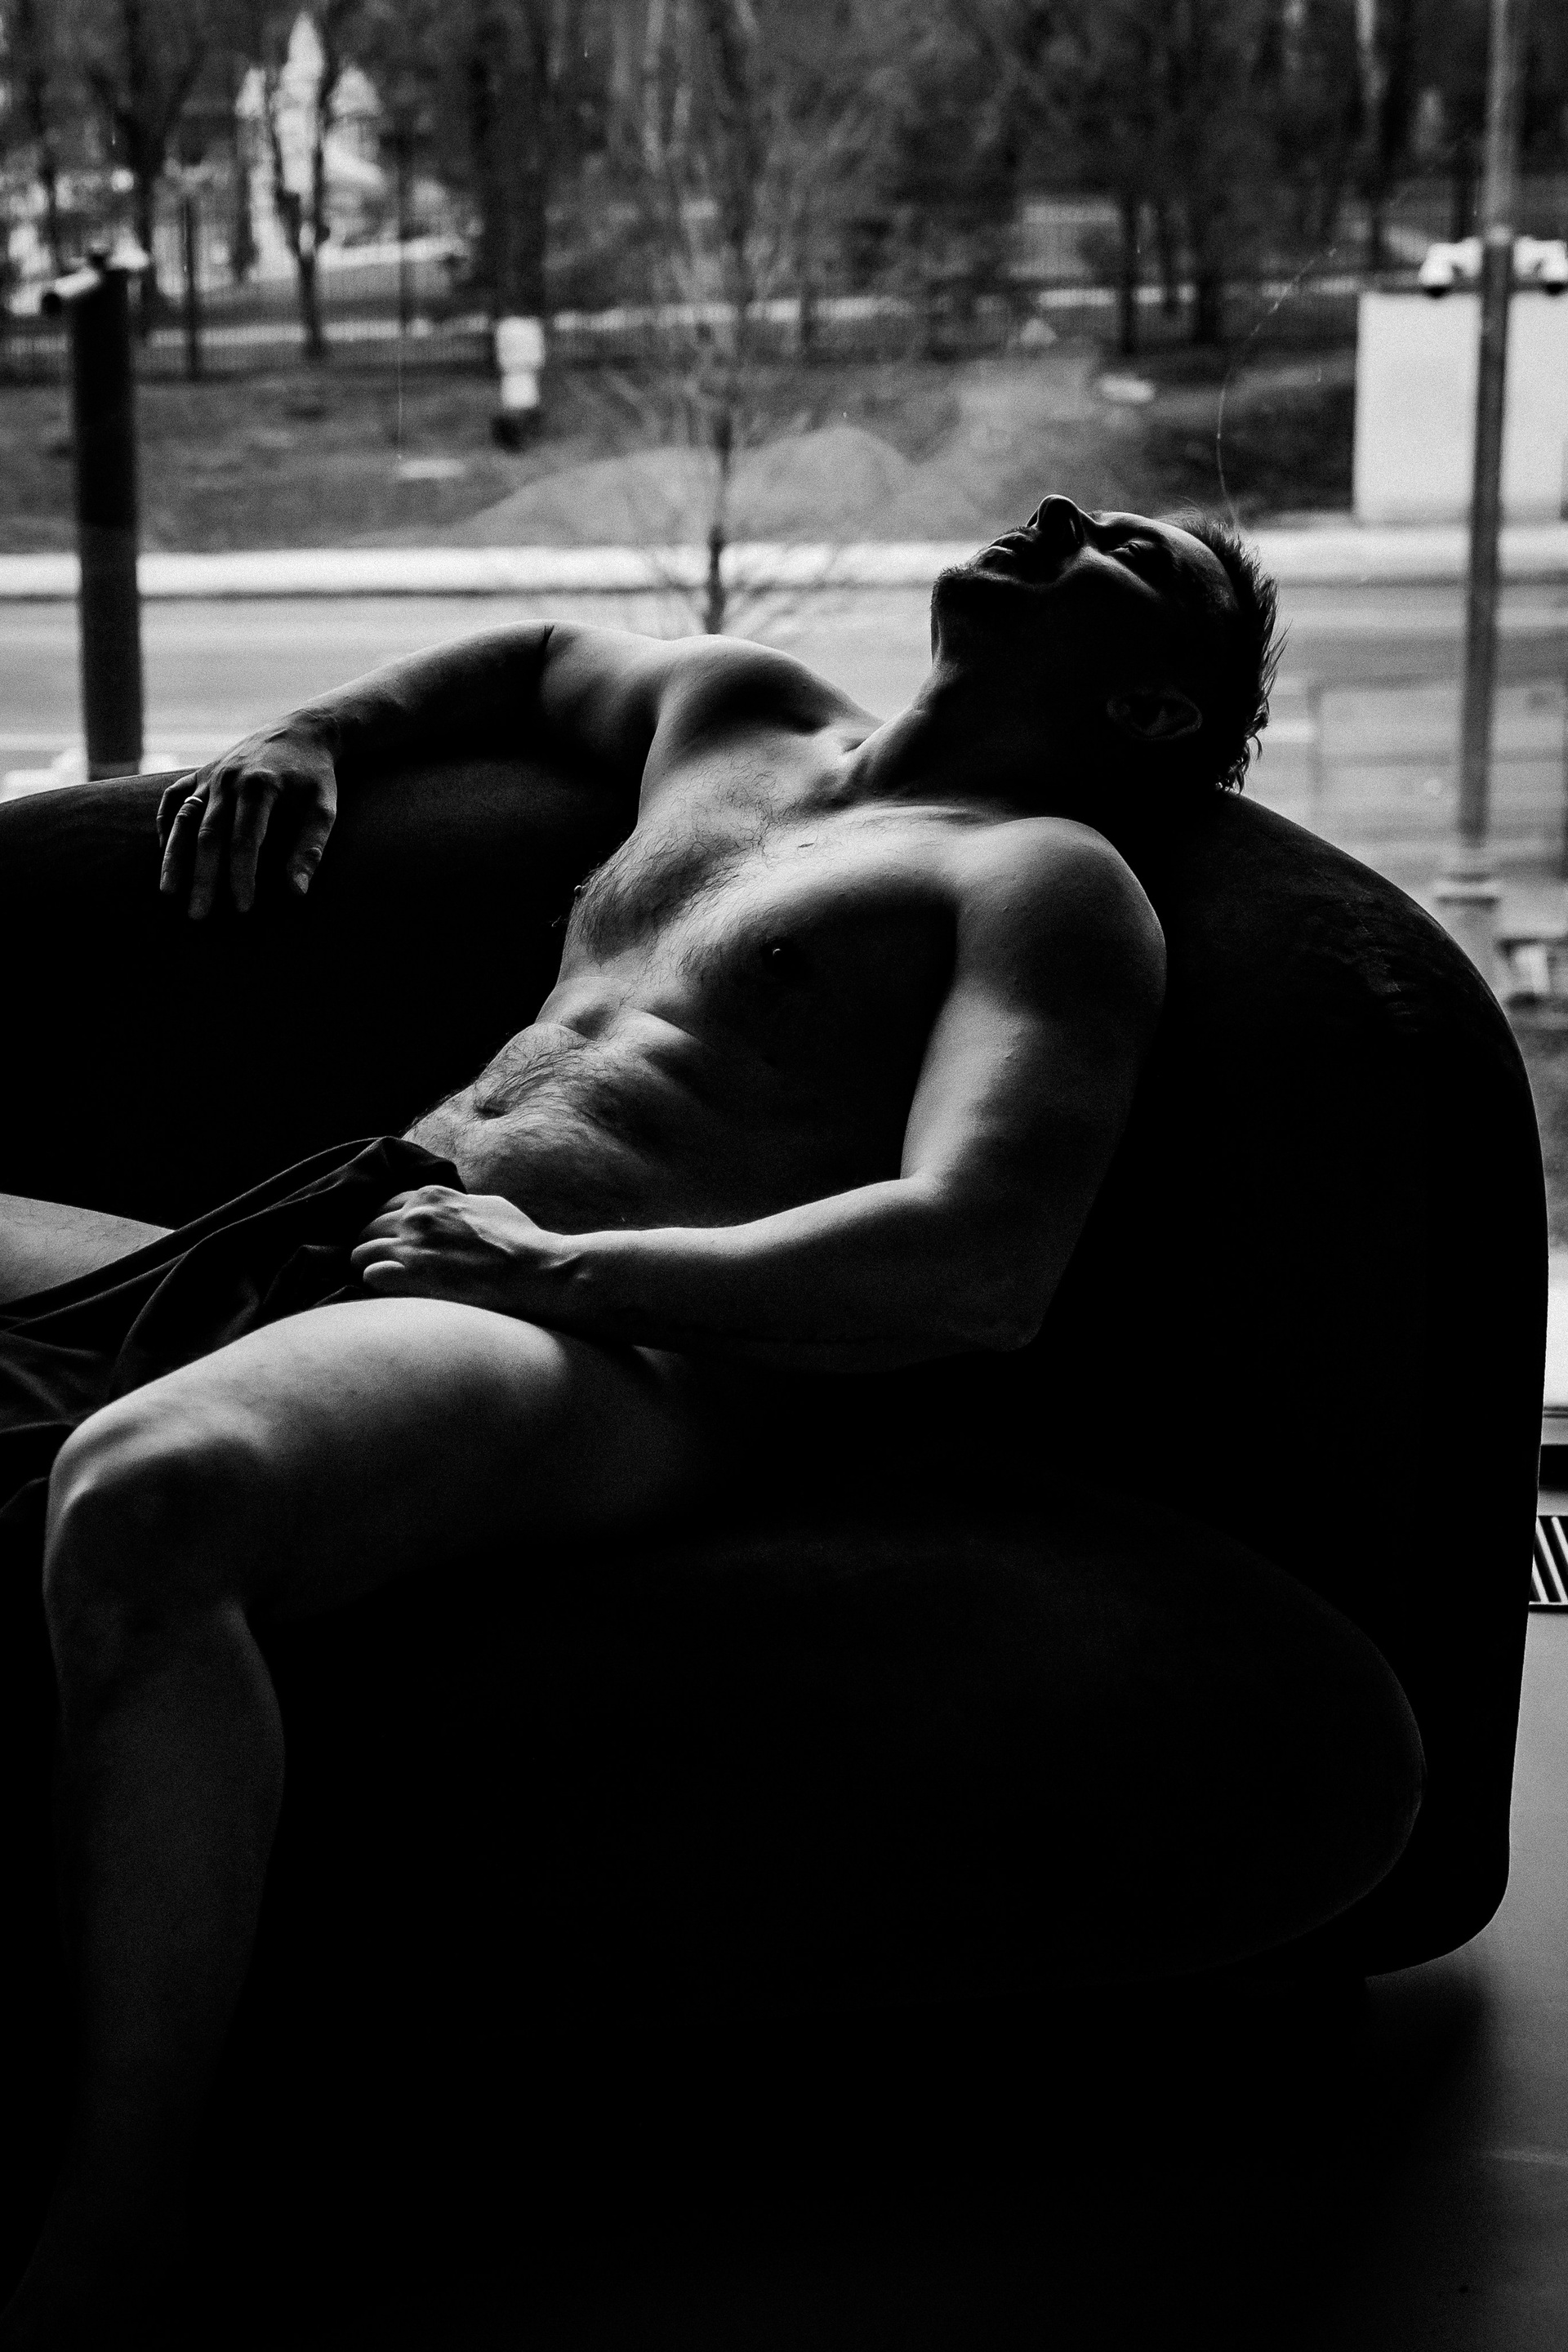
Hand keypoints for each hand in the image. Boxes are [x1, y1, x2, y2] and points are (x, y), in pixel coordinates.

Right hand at [157, 724, 337, 917]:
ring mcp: (211, 774)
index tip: (242, 908)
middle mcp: (229, 779)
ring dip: (174, 857)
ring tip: (168, 892)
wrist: (301, 731)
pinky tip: (165, 853)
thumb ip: (310, 848)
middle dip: (202, 878)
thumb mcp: (324, 809)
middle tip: (198, 916)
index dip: (242, 875)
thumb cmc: (316, 777)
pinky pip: (174, 798)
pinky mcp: (200, 771)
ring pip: (184, 819)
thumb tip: (296, 893)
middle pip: (209, 835)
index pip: (245, 840)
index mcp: (261, 786)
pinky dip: (167, 824)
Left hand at [349, 1188, 563, 1316]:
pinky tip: (392, 1292)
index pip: (384, 1206)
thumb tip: (452, 1209)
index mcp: (432, 1195)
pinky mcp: (409, 1275)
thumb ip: (459, 1204)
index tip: (393, 1243)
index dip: (387, 1227)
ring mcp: (410, 1245)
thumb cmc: (521, 1241)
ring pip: (359, 1252)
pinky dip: (376, 1284)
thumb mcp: (490, 1205)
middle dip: (373, 1246)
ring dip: (369, 1266)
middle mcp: (415, 1216)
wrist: (534, 1271)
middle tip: (385, 1266)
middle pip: (367, 1228)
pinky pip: (369, 1275)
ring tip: (386, 1282)